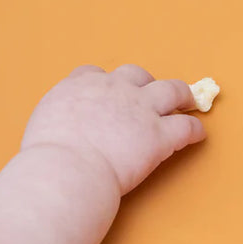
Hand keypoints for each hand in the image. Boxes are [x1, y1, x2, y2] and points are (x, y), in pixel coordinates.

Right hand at [21, 65, 205, 194]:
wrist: (66, 169)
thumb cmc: (48, 157)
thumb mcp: (44, 124)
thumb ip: (57, 119)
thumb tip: (60, 132)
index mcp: (80, 86)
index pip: (93, 74)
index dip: (105, 82)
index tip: (109, 90)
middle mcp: (114, 89)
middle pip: (136, 75)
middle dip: (145, 83)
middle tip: (152, 94)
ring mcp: (140, 110)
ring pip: (171, 91)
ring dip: (182, 95)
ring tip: (189, 101)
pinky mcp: (159, 135)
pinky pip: (185, 127)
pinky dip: (194, 130)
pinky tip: (198, 135)